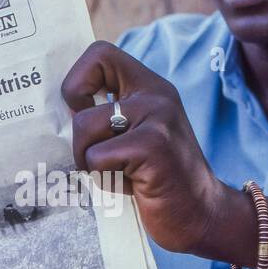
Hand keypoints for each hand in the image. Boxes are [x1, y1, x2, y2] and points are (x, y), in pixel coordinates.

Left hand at [61, 41, 237, 255]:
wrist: (202, 215)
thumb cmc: (160, 180)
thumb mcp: (138, 134)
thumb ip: (109, 115)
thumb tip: (64, 110)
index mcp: (150, 87)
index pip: (100, 53)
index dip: (77, 81)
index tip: (84, 112)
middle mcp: (155, 95)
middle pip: (78, 95)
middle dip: (78, 137)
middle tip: (102, 158)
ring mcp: (156, 118)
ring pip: (83, 128)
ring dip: (90, 162)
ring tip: (121, 174)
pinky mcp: (153, 146)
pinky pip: (97, 158)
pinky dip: (105, 179)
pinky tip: (134, 186)